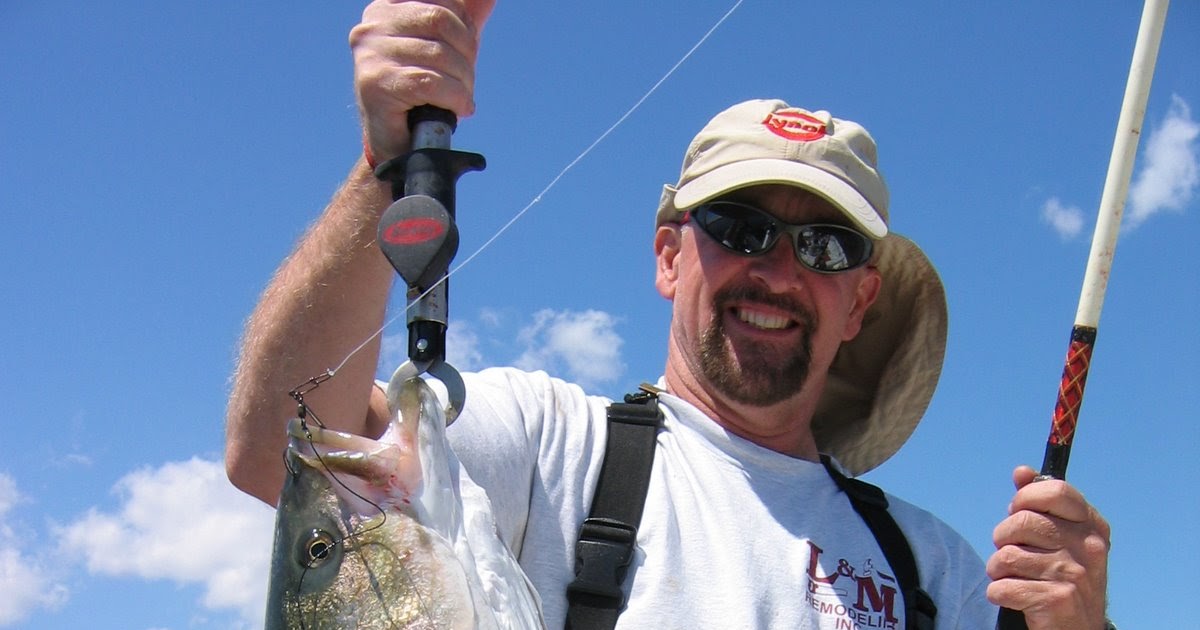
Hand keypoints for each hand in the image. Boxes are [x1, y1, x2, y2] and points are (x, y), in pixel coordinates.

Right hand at [350, 0, 495, 163]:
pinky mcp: (375, 83)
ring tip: (461, 98)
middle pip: (441, 21)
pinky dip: (454, 98)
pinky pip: (430, 83)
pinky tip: (459, 109)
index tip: (467, 52)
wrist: (396, 145)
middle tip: (467, 81)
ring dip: (463, 82)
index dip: (464, 26)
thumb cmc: (420, 94)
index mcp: (386, 8)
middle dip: (467, 54)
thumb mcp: (442, 48)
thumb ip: (460, 20)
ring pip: (439, 55)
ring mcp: (370, 53)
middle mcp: (372, 25)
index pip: (441, 2)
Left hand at [987, 466, 1111, 629]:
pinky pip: (1002, 586)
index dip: (1026, 498)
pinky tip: (1012, 596)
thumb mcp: (1062, 537)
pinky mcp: (1057, 600)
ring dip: (998, 569)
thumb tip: (1021, 472)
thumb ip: (1041, 503)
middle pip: (1022, 521)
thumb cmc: (1063, 575)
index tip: (1017, 511)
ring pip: (1006, 556)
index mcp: (1093, 526)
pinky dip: (998, 593)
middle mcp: (1089, 548)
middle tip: (1010, 551)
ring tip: (1010, 577)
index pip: (1055, 491)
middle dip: (1004, 537)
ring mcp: (1075, 575)